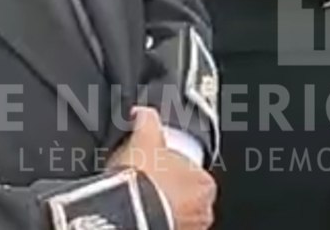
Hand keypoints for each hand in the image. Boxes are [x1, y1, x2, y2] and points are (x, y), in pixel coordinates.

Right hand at [110, 107, 214, 229]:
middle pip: (186, 199)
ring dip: (162, 211)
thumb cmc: (143, 181)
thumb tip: (142, 112)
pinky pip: (165, 227)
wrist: (125, 213)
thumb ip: (147, 121)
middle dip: (169, 194)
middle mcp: (202, 212)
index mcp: (205, 184)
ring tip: (140, 205)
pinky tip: (140, 217)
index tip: (157, 171)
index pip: (193, 175)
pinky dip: (155, 222)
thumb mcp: (144, 138)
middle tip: (147, 188)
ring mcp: (188, 229)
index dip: (172, 171)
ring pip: (177, 217)